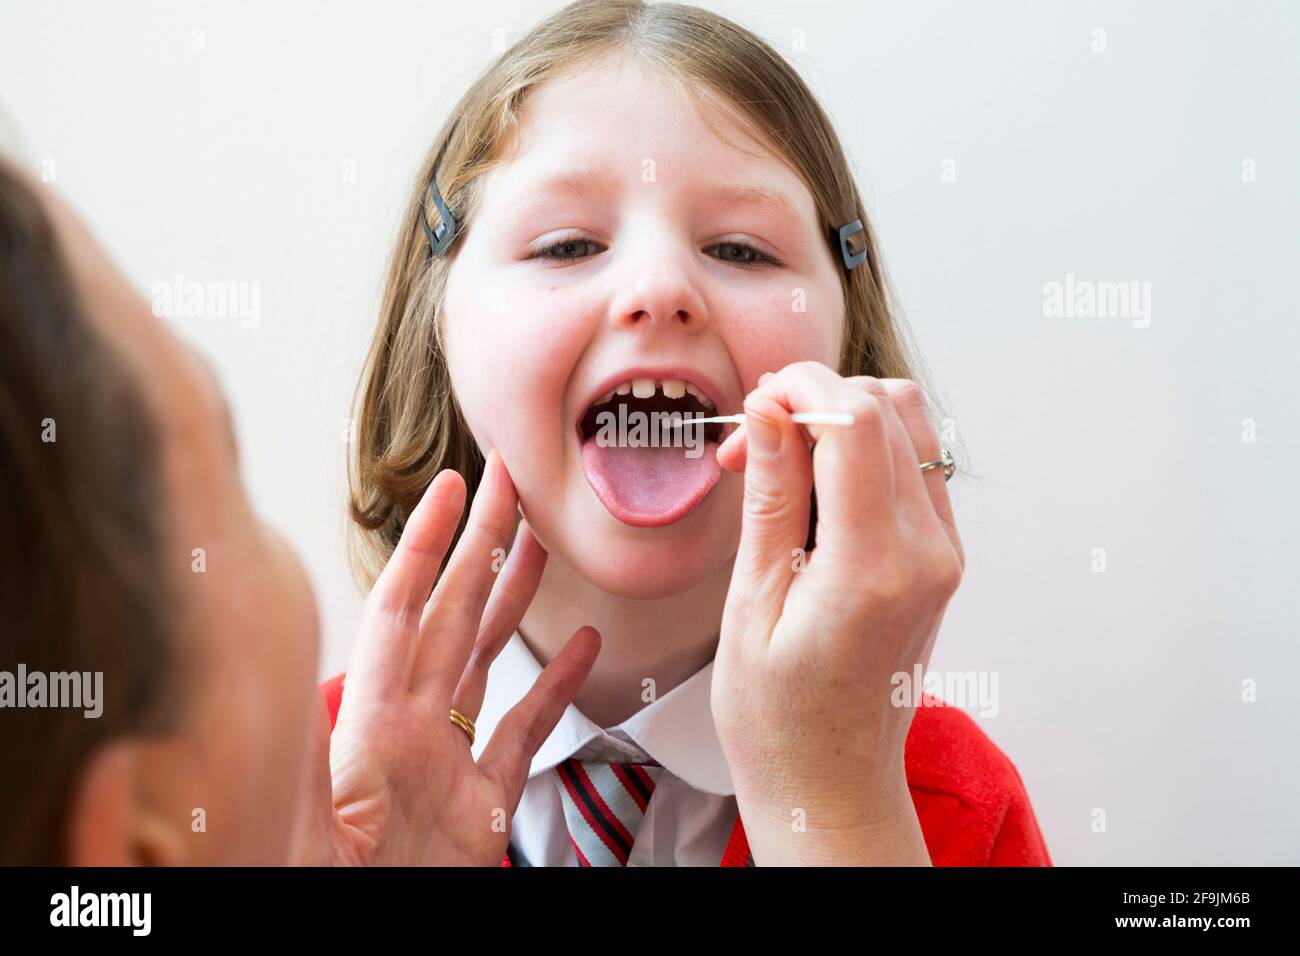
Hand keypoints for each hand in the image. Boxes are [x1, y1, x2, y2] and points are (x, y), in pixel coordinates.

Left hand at [291, 449, 599, 864]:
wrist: (362, 934)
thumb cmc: (324, 891)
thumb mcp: (302, 825)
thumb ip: (302, 752)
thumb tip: (276, 667)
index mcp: (373, 726)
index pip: (402, 611)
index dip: (426, 544)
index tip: (448, 489)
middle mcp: (411, 731)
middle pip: (453, 617)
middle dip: (480, 546)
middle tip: (507, 490)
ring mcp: (448, 764)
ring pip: (487, 660)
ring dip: (512, 600)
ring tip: (538, 548)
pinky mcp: (483, 806)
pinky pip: (523, 732)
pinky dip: (555, 687)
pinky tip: (581, 650)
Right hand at [711, 362, 963, 864]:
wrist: (831, 783)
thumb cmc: (778, 717)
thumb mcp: (753, 605)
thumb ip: (772, 499)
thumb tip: (773, 409)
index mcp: (874, 567)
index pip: (858, 420)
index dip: (801, 387)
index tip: (752, 402)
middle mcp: (927, 553)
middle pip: (888, 409)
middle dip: (813, 400)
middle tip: (750, 445)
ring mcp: (943, 555)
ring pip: (908, 428)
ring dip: (839, 419)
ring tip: (776, 461)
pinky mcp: (940, 559)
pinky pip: (911, 469)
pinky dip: (860, 452)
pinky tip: (810, 486)